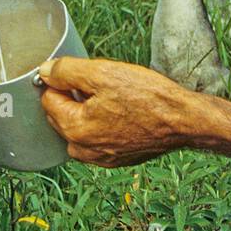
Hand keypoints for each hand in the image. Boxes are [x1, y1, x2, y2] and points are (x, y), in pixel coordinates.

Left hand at [37, 56, 196, 166]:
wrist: (184, 121)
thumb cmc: (148, 97)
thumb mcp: (104, 73)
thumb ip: (68, 71)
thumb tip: (45, 71)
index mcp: (74, 129)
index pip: (48, 98)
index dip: (61, 80)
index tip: (82, 72)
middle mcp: (83, 149)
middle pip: (62, 114)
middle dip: (73, 96)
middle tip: (101, 83)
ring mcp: (100, 157)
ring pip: (80, 126)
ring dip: (88, 110)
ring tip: (114, 97)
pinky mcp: (117, 159)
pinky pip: (98, 137)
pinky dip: (103, 124)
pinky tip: (123, 111)